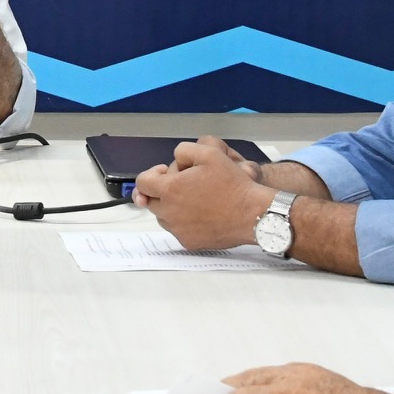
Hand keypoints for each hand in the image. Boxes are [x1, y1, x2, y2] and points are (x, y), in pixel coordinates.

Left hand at [134, 138, 266, 249]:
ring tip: (193, 199)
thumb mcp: (208, 153)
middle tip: (182, 185)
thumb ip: (183, 151)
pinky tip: (201, 214)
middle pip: (150, 200)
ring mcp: (178, 230)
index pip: (142, 183)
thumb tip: (174, 161)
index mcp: (170, 190)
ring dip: (171, 207)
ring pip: (163, 216)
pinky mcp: (188, 242)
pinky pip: (177, 230)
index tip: (165, 173)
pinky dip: (183, 222)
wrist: (252, 213)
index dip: (152, 174)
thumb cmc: (232, 184)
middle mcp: (169, 213)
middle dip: (161, 191)